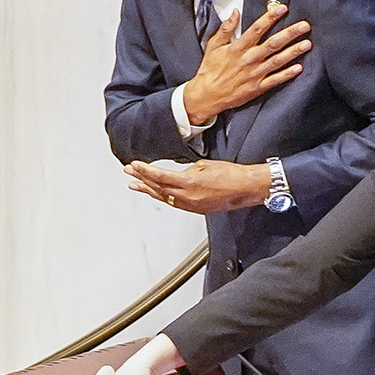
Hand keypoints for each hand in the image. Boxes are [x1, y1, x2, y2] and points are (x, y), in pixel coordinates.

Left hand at [124, 158, 269, 215]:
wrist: (245, 188)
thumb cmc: (230, 174)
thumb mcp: (204, 164)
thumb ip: (186, 169)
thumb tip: (177, 173)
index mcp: (189, 182)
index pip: (160, 176)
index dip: (144, 171)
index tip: (134, 166)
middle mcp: (187, 196)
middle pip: (158, 188)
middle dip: (142, 180)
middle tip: (129, 174)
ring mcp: (191, 205)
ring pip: (165, 198)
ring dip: (149, 191)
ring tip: (136, 186)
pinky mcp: (196, 210)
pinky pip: (175, 203)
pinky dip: (163, 197)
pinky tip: (157, 194)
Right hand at [184, 0, 309, 123]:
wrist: (206, 96)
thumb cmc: (209, 71)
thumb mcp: (214, 46)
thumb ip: (226, 28)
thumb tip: (234, 13)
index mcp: (238, 47)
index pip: (258, 29)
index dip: (271, 17)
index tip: (282, 9)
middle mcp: (249, 59)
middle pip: (273, 43)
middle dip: (290, 33)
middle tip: (304, 26)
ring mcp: (254, 74)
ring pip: (278, 61)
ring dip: (293, 52)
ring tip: (307, 44)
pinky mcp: (257, 88)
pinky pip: (275, 80)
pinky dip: (287, 74)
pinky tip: (298, 68)